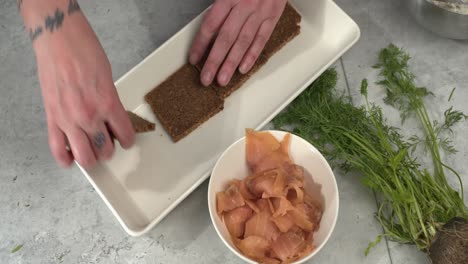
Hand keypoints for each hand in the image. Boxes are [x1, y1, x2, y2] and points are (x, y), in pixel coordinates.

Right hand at [33, 12, 134, 168]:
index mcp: (109, 104)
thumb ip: (111, 103)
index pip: (125, 135)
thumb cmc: (85, 52)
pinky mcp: (52, 118)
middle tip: (108, 144)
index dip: (127, 140)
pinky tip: (71, 159)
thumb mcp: (109, 79)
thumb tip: (111, 120)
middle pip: (104, 150)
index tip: (126, 140)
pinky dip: (66, 159)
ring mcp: (69, 120)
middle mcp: (90, 116)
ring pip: (84, 157)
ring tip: (93, 151)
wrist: (59, 39)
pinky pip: (58, 149)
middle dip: (109, 150)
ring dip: (91, 157)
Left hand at [189, 0, 286, 86]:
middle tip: (206, 78)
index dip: (201, 44)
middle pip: (226, 38)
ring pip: (243, 42)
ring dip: (231, 63)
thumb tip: (205, 28)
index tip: (194, 59)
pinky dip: (252, 55)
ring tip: (222, 79)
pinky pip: (262, 39)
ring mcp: (260, 13)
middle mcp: (244, 6)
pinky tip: (243, 68)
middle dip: (214, 60)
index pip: (211, 25)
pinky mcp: (273, 16)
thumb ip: (218, 5)